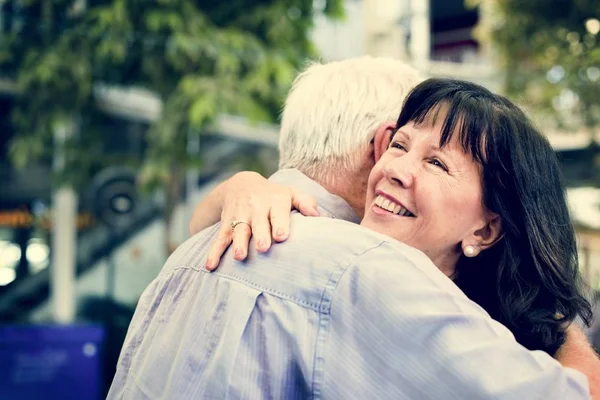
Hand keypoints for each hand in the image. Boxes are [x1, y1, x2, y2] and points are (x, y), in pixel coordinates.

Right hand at [204, 171, 318, 269]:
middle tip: (262, 247)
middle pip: (257, 222)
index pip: (277, 212)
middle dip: (259, 234)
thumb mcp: (290, 193)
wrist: (240, 184)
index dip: (279, 223)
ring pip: (238, 230)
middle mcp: (256, 208)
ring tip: (239, 257)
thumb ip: (305, 202)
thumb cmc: (274, 195)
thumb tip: (318, 216)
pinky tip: (210, 266)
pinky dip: (214, 252)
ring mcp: (239, 217)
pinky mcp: (226, 225)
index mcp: (275, 201)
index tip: (281, 236)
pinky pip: (219, 239)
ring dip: (238, 243)